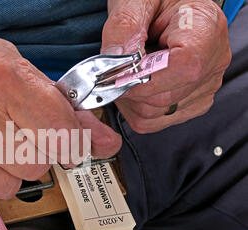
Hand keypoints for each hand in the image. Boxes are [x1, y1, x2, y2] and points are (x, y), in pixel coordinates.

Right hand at [0, 17, 121, 207]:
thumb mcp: (10, 63)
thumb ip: (60, 105)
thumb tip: (102, 141)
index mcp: (1, 79)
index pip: (61, 132)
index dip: (73, 141)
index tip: (72, 144)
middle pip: (37, 164)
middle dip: (37, 153)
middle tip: (18, 136)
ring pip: (9, 187)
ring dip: (8, 171)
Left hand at [102, 0, 231, 132]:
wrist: (168, 7)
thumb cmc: (158, 0)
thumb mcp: (136, 1)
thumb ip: (124, 27)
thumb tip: (115, 59)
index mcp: (206, 30)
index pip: (184, 69)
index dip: (143, 79)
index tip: (115, 73)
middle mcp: (212, 62)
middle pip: (165, 98)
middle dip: (129, 90)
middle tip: (114, 70)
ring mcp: (204, 86)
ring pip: (157, 114)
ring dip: (130, 100)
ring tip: (127, 73)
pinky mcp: (191, 102)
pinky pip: (157, 120)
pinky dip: (137, 108)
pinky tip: (135, 86)